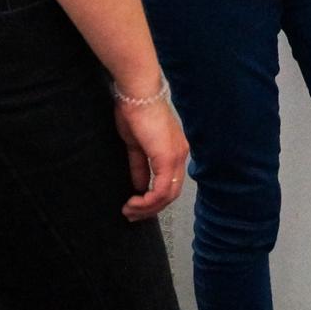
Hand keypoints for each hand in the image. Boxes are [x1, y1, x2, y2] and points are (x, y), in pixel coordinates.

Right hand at [114, 91, 188, 221]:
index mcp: (174, 150)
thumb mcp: (135, 146)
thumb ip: (139, 166)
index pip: (170, 183)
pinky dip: (148, 201)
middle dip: (150, 209)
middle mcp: (180, 155)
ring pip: (168, 195)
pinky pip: (161, 189)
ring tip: (130, 211)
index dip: (154, 200)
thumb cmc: (135, 112)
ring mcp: (176, 156)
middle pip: (171, 193)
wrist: (137, 94)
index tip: (136, 206)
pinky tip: (134, 202)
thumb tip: (138, 186)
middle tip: (132, 215)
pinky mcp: (168, 157)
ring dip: (147, 208)